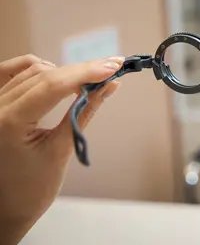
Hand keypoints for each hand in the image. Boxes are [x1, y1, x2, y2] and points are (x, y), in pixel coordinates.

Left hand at [0, 54, 123, 244]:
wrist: (4, 208)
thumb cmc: (31, 189)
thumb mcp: (62, 149)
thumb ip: (85, 111)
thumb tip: (110, 84)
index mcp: (8, 122)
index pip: (52, 85)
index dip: (86, 73)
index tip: (113, 66)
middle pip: (44, 74)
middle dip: (81, 70)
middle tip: (112, 67)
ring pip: (32, 70)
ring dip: (64, 71)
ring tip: (91, 78)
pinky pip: (15, 73)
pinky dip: (39, 69)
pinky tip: (58, 74)